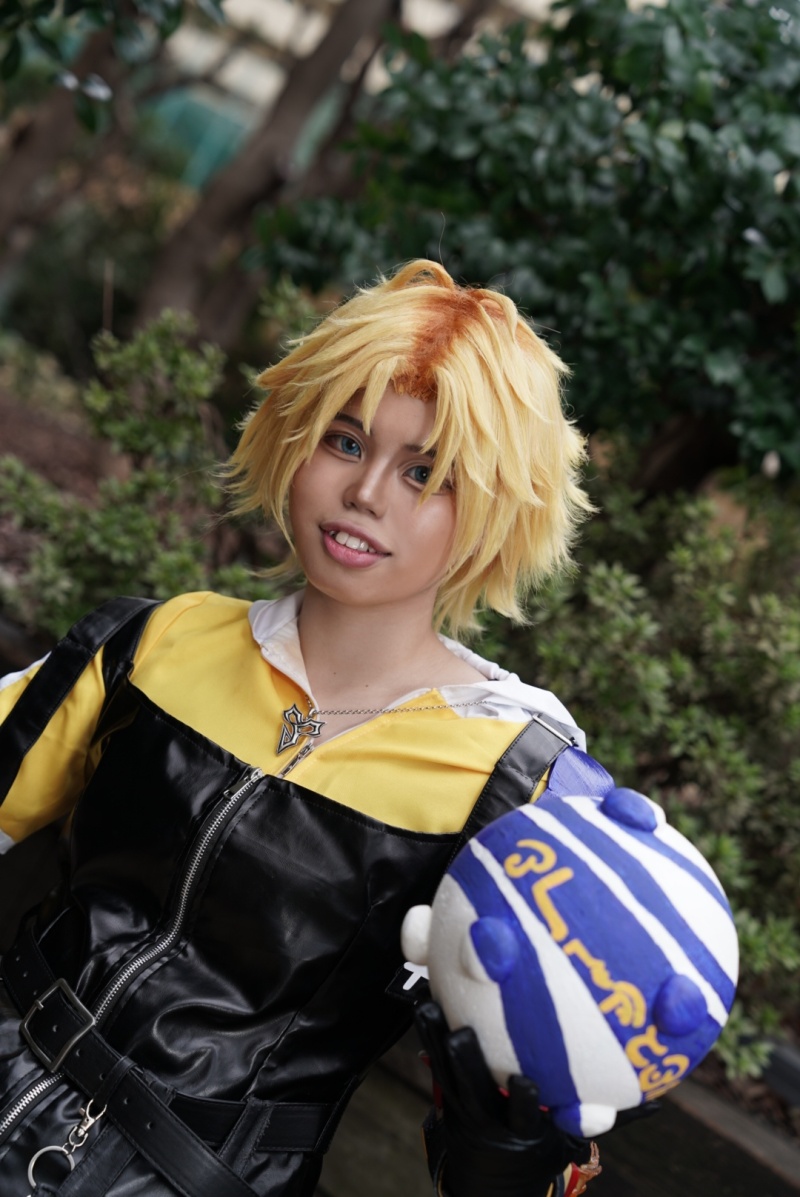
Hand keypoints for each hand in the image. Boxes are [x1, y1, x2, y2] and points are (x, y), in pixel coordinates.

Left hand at [415, 1000, 592, 1196]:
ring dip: (437, 1038)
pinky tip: (423, 1003)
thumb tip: (647, 1100)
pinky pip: (434, 1062)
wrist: (494, 1184)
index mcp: (523, 1132)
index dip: (523, 1100)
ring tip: (428, 1006)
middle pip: (475, 1090)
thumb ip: (591, 1117)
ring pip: (447, 1072)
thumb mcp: (566, 1143)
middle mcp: (490, 1119)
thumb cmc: (538, 1152)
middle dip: (468, 1062)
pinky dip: (428, 1034)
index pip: (524, 1116)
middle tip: (462, 1033)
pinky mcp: (447, 1095)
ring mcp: (464, 1107)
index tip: (525, 1082)